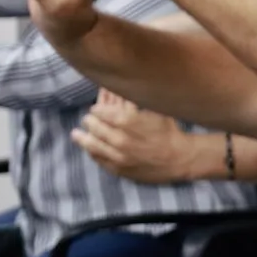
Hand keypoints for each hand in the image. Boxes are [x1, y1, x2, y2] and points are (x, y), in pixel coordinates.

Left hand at [72, 90, 210, 183]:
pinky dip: (92, 153)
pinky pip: (99, 160)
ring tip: (76, 134)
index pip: (100, 112)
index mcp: (127, 121)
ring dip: (83, 138)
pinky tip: (89, 149)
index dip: (96, 109)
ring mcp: (118, 156)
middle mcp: (120, 139)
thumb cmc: (168, 131)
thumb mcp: (155, 109)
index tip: (95, 108)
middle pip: (94, 127)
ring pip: (92, 145)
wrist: (179, 158)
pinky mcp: (119, 169)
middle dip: (89, 122)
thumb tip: (121, 87)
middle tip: (87, 119)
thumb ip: (134, 100)